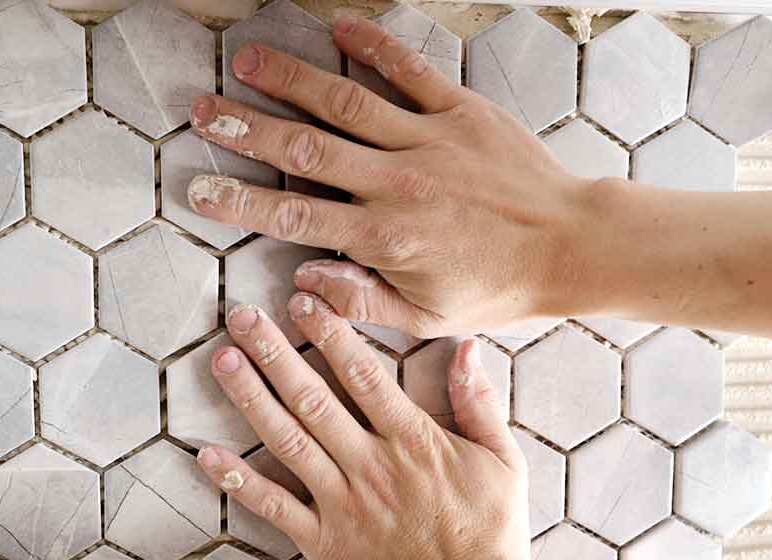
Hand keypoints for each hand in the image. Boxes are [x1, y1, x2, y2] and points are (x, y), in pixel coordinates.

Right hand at [186, 15, 599, 338]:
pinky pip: (411, 71)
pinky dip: (374, 46)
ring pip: (346, 103)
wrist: (572, 247)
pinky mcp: (462, 111)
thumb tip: (303, 284)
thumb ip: (361, 301)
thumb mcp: (427, 318)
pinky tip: (337, 27)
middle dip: (247, 129)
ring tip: (246, 60)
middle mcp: (399, 184)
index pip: (295, 218)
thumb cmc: (500, 289)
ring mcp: (430, 141)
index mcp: (385, 239)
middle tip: (203, 112)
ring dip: (291, 80)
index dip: (240, 202)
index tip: (198, 187)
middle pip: (306, 150)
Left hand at [193, 291, 536, 559]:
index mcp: (414, 441)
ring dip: (251, 398)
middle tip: (242, 315)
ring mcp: (343, 505)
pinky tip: (207, 454)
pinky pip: (274, 506)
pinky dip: (238, 481)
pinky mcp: (324, 543)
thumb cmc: (491, 533)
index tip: (303, 300)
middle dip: (275, 352)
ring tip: (222, 359)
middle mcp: (372, 466)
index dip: (330, 334)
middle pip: (314, 398)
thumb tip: (468, 346)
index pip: (363, 376)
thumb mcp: (503, 461)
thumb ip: (479, 402)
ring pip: (288, 441)